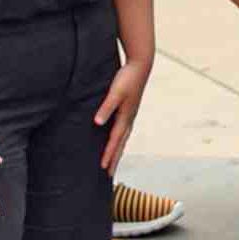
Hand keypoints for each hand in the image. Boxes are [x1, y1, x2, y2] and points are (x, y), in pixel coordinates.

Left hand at [94, 53, 148, 172]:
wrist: (141, 65)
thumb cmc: (127, 78)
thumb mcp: (115, 92)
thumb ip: (106, 107)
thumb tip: (98, 123)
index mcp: (125, 117)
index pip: (115, 141)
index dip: (108, 155)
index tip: (103, 168)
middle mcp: (129, 119)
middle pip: (121, 144)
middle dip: (114, 159)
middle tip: (109, 174)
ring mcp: (130, 115)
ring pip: (123, 139)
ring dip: (118, 151)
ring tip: (113, 162)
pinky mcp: (128, 110)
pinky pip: (123, 131)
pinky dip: (119, 140)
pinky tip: (115, 140)